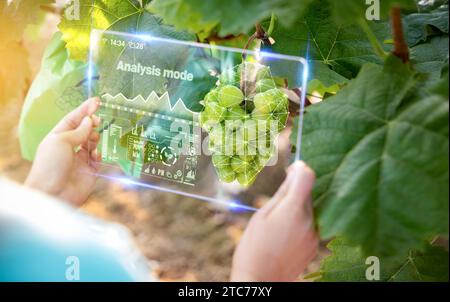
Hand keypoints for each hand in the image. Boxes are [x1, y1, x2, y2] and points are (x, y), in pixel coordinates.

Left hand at [25, 98, 100, 206]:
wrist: (52, 194)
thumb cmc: (50, 165)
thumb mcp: (61, 141)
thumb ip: (78, 131)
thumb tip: (89, 121)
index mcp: (58, 137)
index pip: (73, 119)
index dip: (84, 110)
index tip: (96, 101)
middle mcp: (69, 147)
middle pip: (84, 130)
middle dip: (92, 123)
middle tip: (98, 120)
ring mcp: (80, 160)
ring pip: (93, 143)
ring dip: (95, 137)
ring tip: (95, 137)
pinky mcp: (90, 172)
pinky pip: (98, 159)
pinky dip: (98, 154)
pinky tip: (95, 154)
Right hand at [230, 161, 318, 281]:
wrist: (261, 281)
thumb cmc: (254, 247)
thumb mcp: (261, 216)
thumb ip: (281, 193)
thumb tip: (295, 171)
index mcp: (294, 210)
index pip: (308, 176)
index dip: (299, 169)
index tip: (290, 171)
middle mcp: (310, 221)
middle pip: (308, 193)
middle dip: (294, 191)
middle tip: (275, 202)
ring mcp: (314, 235)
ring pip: (309, 209)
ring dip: (297, 208)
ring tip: (277, 223)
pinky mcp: (314, 246)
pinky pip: (310, 224)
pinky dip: (300, 222)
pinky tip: (284, 234)